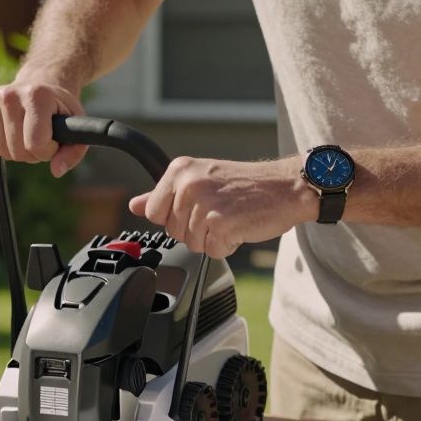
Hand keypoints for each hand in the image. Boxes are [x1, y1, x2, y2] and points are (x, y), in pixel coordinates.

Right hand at [0, 78, 86, 176]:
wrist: (39, 85)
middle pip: (18, 150)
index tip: (54, 141)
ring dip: (18, 151)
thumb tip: (56, 171)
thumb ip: (72, 152)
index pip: (36, 143)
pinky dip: (1, 148)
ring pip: (2, 151)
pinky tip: (10, 132)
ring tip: (26, 133)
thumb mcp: (75, 127)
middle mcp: (10, 94)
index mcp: (37, 95)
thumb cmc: (58, 110)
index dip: (48, 151)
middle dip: (33, 153)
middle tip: (40, 137)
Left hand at [128, 156, 315, 258]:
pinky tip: (240, 227)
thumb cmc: (246, 185)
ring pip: (191, 244)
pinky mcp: (220, 224)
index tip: (197, 208)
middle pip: (172, 231)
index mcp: (180, 170)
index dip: (175, 218)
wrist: (286, 186)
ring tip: (231, 218)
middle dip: (196, 230)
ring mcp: (204, 204)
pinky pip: (212, 251)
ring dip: (213, 238)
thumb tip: (134, 205)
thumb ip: (164, 194)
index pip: (152, 212)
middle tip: (221, 212)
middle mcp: (188, 184)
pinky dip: (228, 245)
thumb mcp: (201, 180)